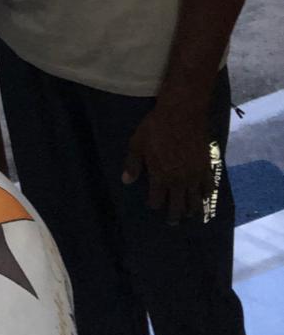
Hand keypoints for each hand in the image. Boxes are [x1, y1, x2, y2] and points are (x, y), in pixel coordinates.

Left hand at [122, 105, 215, 222]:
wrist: (182, 114)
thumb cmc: (156, 127)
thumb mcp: (137, 143)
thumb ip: (133, 164)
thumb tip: (126, 182)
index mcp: (160, 177)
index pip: (157, 201)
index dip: (154, 205)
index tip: (153, 204)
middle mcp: (178, 181)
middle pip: (177, 207)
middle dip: (173, 216)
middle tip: (172, 221)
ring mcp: (194, 176)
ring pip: (194, 202)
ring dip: (190, 210)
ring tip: (188, 214)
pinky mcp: (206, 168)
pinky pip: (208, 188)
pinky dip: (206, 195)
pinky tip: (203, 197)